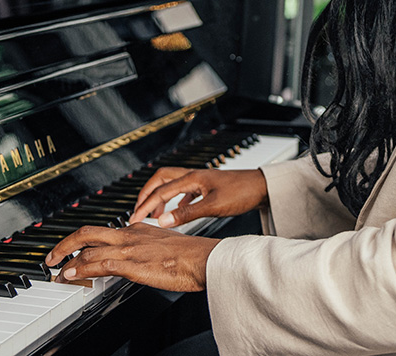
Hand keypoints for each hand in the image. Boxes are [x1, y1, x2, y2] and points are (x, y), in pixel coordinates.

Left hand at [45, 223, 218, 291]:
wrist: (205, 258)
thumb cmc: (192, 256)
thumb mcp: (165, 247)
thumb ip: (148, 250)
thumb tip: (139, 260)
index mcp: (138, 229)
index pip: (103, 232)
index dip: (83, 242)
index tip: (73, 252)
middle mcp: (130, 235)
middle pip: (87, 233)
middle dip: (64, 244)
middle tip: (51, 257)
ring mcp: (130, 248)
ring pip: (88, 248)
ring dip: (67, 260)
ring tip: (56, 272)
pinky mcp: (132, 263)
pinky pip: (99, 264)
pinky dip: (81, 269)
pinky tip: (72, 275)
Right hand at [129, 167, 267, 227]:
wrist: (262, 187)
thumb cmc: (243, 192)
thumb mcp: (213, 207)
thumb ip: (187, 215)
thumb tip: (162, 221)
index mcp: (193, 178)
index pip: (160, 191)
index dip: (144, 205)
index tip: (133, 219)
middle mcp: (194, 176)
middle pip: (160, 179)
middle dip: (146, 194)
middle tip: (137, 210)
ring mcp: (201, 180)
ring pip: (172, 183)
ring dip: (159, 196)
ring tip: (153, 212)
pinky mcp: (207, 186)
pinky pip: (184, 190)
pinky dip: (175, 200)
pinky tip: (177, 211)